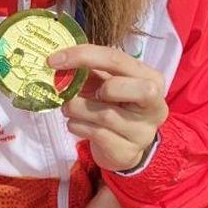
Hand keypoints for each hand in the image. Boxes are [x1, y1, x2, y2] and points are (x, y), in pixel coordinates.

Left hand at [52, 44, 167, 171]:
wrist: (123, 145)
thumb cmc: (114, 105)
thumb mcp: (106, 82)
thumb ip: (90, 70)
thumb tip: (59, 61)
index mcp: (151, 78)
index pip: (116, 59)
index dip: (82, 55)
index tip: (53, 60)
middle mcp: (154, 105)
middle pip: (117, 87)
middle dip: (90, 88)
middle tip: (77, 92)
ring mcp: (143, 131)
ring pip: (102, 114)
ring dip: (76, 108)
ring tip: (70, 107)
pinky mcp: (127, 152)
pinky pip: (95, 133)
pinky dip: (77, 125)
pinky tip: (76, 123)